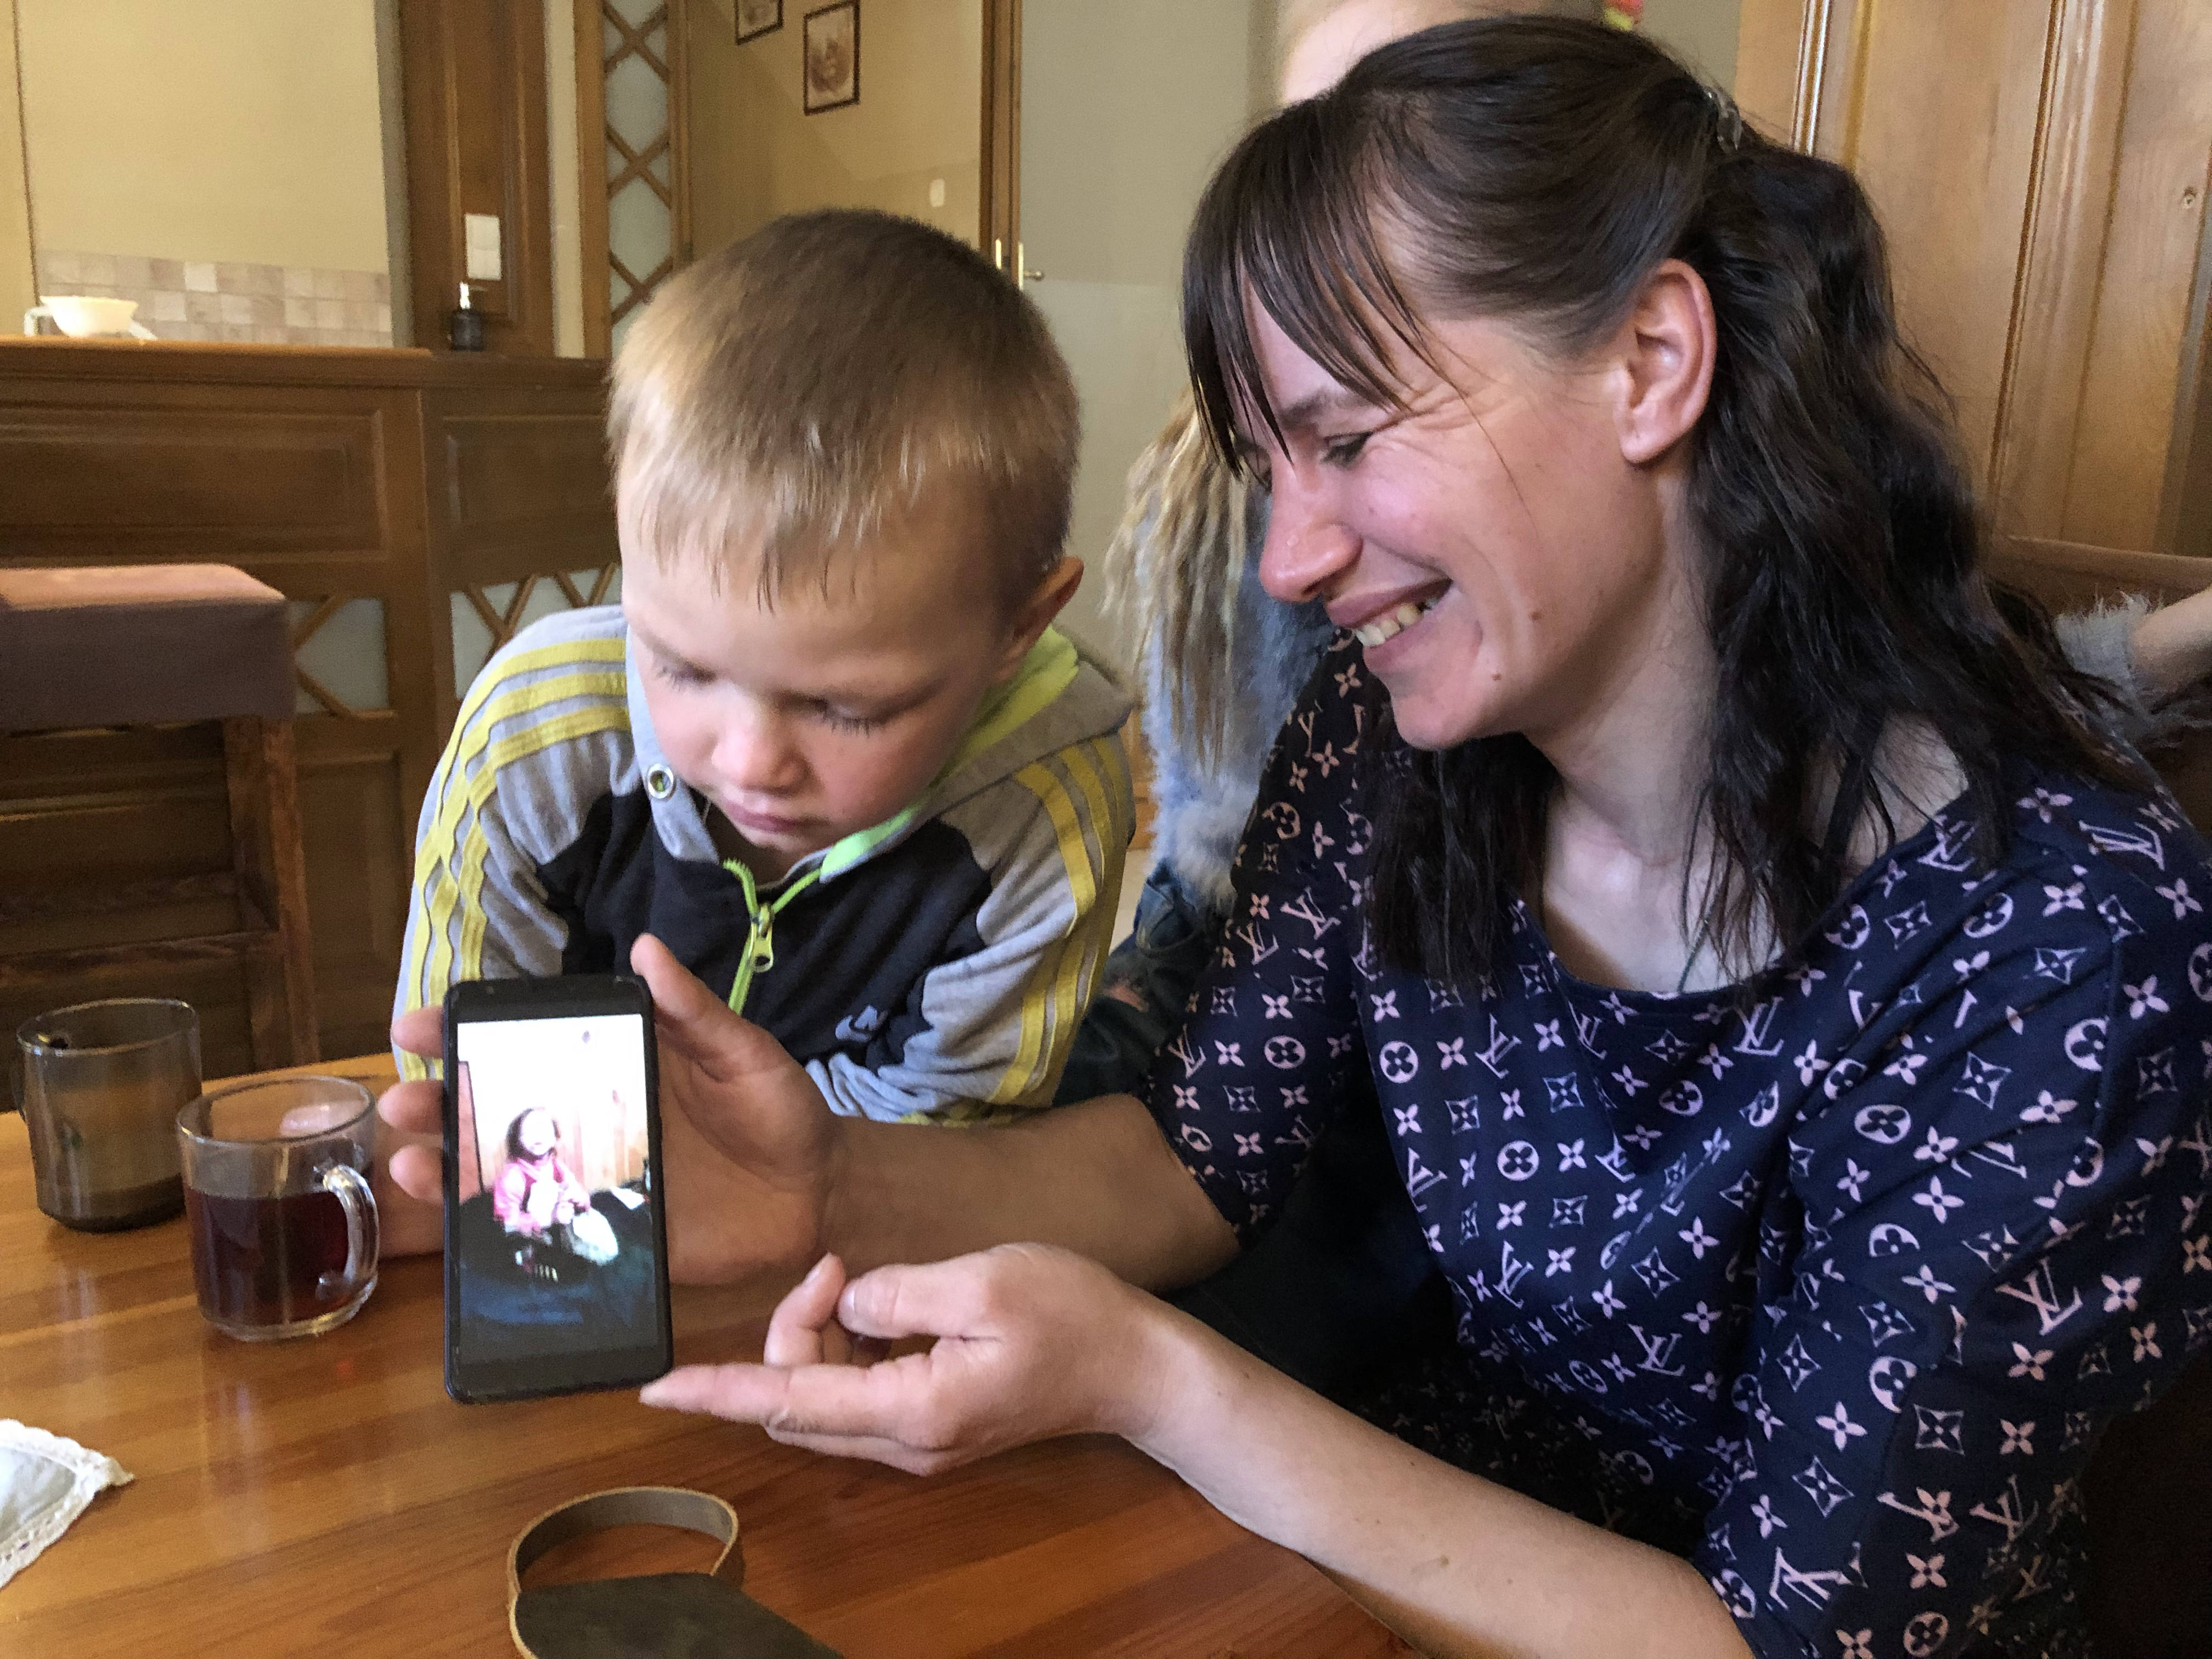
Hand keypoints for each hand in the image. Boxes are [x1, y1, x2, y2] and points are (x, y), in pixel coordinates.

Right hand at [376, 935, 841, 1284]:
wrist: (819, 1190)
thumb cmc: (779, 1108)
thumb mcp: (740, 1050)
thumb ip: (692, 1010)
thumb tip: (645, 949)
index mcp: (612, 1064)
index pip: (526, 1041)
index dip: (468, 1030)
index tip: (417, 1023)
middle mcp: (589, 1120)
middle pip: (497, 1109)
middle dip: (439, 1105)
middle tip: (398, 1104)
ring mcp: (594, 1179)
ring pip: (503, 1173)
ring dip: (447, 1170)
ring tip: (407, 1166)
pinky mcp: (612, 1233)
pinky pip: (545, 1233)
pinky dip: (500, 1233)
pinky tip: (463, 1232)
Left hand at [639, 1243, 1171, 1474]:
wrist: (1136, 1368)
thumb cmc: (1072, 1315)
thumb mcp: (985, 1280)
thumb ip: (899, 1293)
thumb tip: (846, 1303)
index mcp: (913, 1410)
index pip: (789, 1401)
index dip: (718, 1391)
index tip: (656, 1389)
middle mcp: (905, 1444)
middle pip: (796, 1401)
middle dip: (786, 1330)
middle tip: (834, 1263)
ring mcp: (919, 1444)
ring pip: (821, 1401)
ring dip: (815, 1339)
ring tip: (855, 1276)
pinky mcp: (932, 1428)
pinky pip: (855, 1397)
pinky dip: (844, 1352)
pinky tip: (876, 1309)